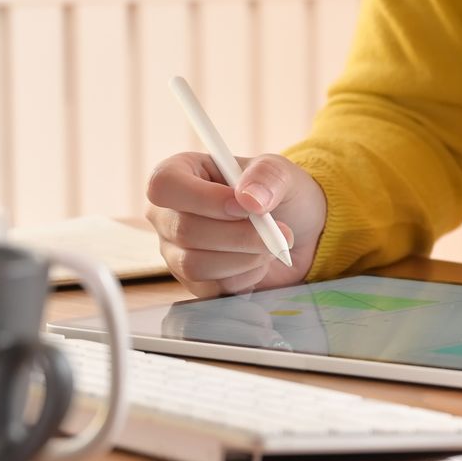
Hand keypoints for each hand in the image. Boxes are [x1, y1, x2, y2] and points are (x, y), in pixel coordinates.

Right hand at [144, 152, 327, 297]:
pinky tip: (259, 264)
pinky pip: (210, 288)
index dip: (204, 199)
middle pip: (183, 230)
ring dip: (245, 258)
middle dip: (239, 235)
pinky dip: (245, 278)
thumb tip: (249, 199)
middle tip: (276, 232)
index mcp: (179, 172)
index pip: (164, 184)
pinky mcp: (193, 282)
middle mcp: (168, 213)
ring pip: (194, 264)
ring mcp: (175, 250)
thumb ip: (267, 176)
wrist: (297, 231)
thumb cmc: (277, 193)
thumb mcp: (280, 172)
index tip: (244, 207)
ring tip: (270, 246)